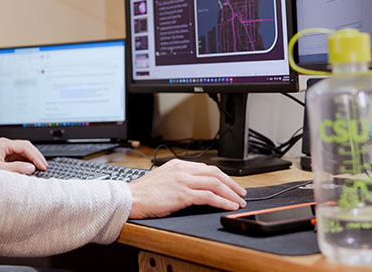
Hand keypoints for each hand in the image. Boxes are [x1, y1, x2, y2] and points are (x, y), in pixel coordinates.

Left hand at [0, 137, 48, 174]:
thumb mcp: (0, 170)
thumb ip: (17, 168)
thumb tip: (31, 167)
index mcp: (4, 144)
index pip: (25, 147)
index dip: (36, 156)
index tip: (42, 165)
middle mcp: (5, 145)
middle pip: (26, 147)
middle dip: (36, 156)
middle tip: (45, 166)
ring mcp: (5, 150)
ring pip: (23, 152)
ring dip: (32, 160)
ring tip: (40, 168)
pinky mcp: (4, 157)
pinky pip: (19, 157)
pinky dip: (26, 163)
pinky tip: (31, 169)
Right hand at [127, 159, 246, 218]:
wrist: (130, 198)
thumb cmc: (143, 192)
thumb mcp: (163, 178)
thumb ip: (178, 178)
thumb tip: (193, 187)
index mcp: (178, 165)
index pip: (207, 168)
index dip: (222, 176)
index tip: (230, 184)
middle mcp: (182, 170)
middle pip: (215, 173)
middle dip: (231, 183)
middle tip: (241, 192)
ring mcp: (183, 181)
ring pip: (215, 184)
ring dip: (230, 193)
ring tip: (239, 201)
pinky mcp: (183, 194)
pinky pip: (209, 196)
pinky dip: (222, 201)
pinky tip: (228, 206)